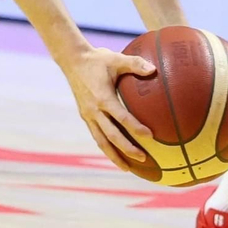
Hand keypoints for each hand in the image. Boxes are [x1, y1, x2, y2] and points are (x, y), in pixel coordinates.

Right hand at [57, 46, 155, 171]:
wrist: (72, 60)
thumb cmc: (97, 59)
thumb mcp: (116, 58)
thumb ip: (136, 64)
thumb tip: (155, 69)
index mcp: (102, 98)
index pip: (121, 117)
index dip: (135, 128)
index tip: (150, 136)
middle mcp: (93, 110)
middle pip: (111, 136)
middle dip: (127, 149)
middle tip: (144, 158)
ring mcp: (88, 115)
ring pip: (101, 141)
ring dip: (114, 156)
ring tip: (128, 169)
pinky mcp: (85, 116)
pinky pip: (97, 135)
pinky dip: (107, 147)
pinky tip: (116, 154)